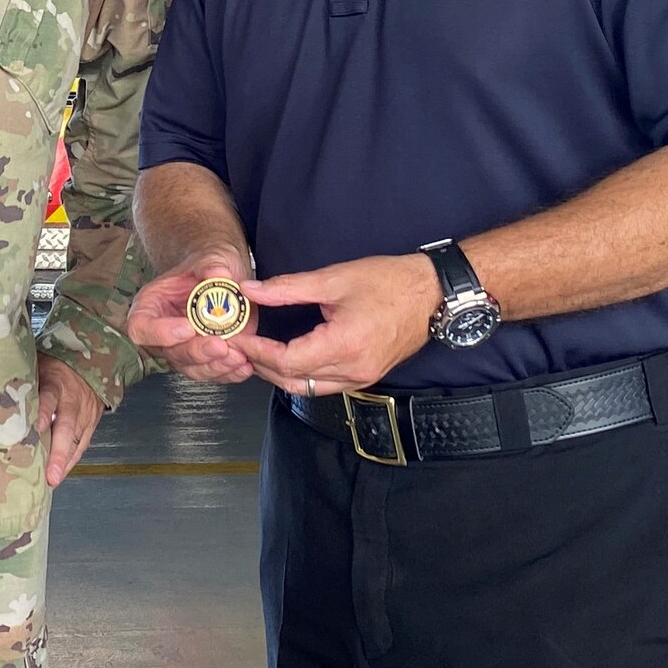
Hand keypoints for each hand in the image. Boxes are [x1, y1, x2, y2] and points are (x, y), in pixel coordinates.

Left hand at [37, 354, 104, 486]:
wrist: (90, 361)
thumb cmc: (54, 364)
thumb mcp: (38, 364)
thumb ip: (22, 379)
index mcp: (56, 380)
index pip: (49, 397)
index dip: (44, 412)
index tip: (36, 428)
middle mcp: (73, 398)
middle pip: (67, 426)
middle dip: (58, 451)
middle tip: (50, 473)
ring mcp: (85, 412)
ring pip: (76, 439)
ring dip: (64, 461)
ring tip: (53, 480)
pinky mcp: (92, 422)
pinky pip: (82, 444)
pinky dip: (71, 460)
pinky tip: (60, 474)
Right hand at [124, 244, 257, 383]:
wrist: (226, 275)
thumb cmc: (209, 264)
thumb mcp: (211, 256)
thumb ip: (211, 264)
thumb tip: (218, 274)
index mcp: (151, 305)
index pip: (141, 327)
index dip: (161, 333)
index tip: (188, 327)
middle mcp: (163, 331)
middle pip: (170, 353)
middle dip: (197, 352)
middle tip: (220, 345)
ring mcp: (184, 347)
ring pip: (192, 368)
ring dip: (215, 366)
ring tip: (237, 356)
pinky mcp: (206, 358)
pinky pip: (212, 372)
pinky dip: (229, 372)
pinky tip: (244, 365)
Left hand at [236, 255, 439, 395]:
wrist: (431, 294)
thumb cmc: (389, 282)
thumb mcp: (334, 279)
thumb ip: (288, 288)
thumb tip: (251, 291)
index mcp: (345, 344)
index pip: (287, 360)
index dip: (257, 350)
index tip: (237, 336)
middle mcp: (353, 370)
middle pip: (292, 380)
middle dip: (260, 364)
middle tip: (239, 345)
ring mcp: (361, 378)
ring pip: (306, 388)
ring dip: (278, 373)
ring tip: (257, 350)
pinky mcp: (365, 377)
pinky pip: (323, 386)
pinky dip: (299, 375)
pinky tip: (286, 357)